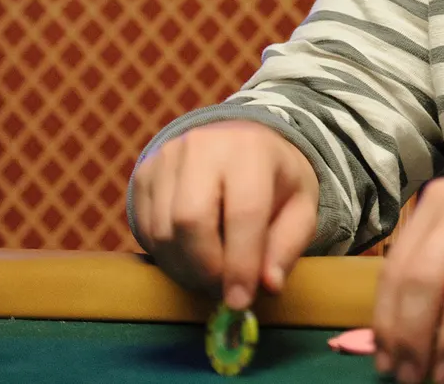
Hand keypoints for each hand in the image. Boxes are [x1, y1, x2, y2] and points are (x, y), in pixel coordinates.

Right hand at [131, 121, 319, 308]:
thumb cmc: (274, 181)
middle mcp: (204, 146)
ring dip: (184, 269)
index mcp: (252, 151)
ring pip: (163, 230)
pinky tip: (189, 257)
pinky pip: (145, 228)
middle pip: (191, 222)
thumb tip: (268, 286)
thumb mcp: (299, 207)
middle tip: (221, 291)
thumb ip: (287, 246)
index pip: (244, 212)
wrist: (241, 142)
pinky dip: (166, 256)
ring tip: (209, 276)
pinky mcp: (144, 172)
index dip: (241, 263)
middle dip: (206, 269)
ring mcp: (168, 157)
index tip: (240, 302)